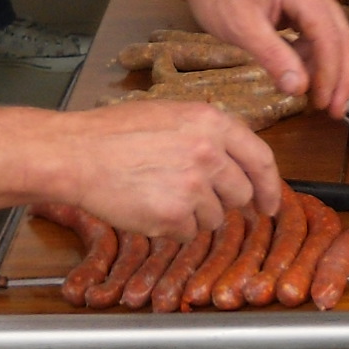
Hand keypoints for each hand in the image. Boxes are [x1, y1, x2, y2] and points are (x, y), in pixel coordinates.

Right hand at [42, 98, 280, 239]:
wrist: (78, 154)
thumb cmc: (116, 133)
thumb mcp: (172, 114)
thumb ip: (209, 134)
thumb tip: (237, 162)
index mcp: (212, 122)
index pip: (261, 159)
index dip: (270, 185)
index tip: (270, 203)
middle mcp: (208, 153)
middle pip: (241, 193)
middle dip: (225, 201)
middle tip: (199, 197)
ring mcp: (192, 187)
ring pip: (215, 217)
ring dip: (195, 215)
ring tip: (161, 193)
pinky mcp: (173, 216)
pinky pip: (188, 234)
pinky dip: (172, 228)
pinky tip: (150, 206)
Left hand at [171, 0, 348, 115]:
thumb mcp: (242, 30)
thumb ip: (273, 57)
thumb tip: (300, 88)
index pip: (327, 34)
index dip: (330, 72)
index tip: (326, 103)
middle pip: (339, 34)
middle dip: (339, 74)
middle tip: (336, 109)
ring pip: (331, 35)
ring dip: (328, 68)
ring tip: (321, 100)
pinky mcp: (300, 2)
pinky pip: (316, 32)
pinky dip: (313, 57)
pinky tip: (305, 77)